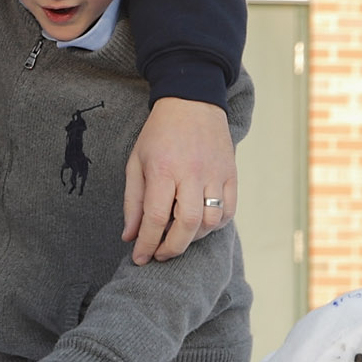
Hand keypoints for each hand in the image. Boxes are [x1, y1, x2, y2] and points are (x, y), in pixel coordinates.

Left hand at [123, 97, 234, 264]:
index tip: (140, 259)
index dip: (147, 244)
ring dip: (194, 238)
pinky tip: (199, 225)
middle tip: (159, 254)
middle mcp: (193, 173)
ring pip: (211, 221)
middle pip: (187, 224)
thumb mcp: (136, 163)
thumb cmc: (159, 134)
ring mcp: (216, 174)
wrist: (192, 103)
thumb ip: (133, 202)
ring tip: (178, 236)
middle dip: (172, 248)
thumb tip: (130, 237)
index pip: (156, 217)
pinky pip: (228, 211)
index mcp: (164, 169)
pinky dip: (215, 225)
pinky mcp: (232, 174)